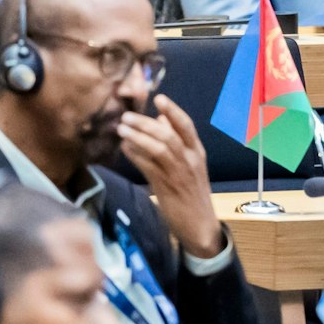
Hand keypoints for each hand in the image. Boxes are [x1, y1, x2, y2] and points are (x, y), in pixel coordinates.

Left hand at [118, 95, 223, 257]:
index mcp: (198, 153)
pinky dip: (135, 155)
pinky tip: (125, 148)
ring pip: (158, 148)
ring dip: (138, 136)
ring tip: (122, 129)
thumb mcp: (191, 166)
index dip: (173, 110)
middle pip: (168, 134)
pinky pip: (148, 166)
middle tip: (127, 116)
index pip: (187, 126)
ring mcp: (179, 173)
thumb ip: (178, 143)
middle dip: (146, 123)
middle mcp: (190, 160)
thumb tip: (161, 120)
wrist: (200, 225)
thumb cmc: (193, 195)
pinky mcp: (166, 187)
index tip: (159, 98)